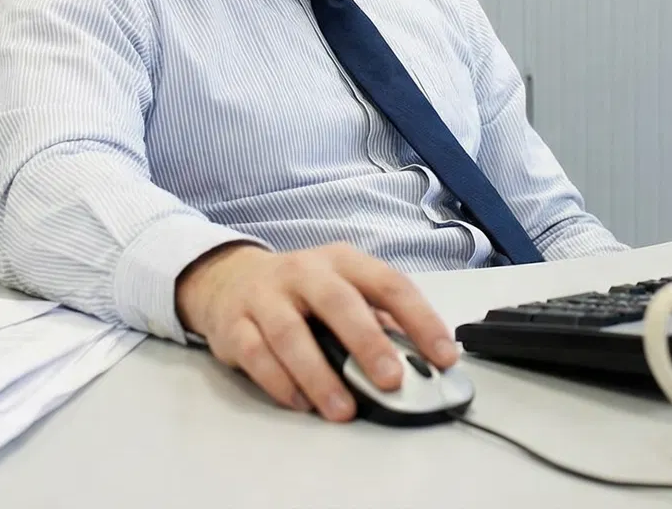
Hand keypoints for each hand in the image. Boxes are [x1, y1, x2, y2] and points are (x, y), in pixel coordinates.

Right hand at [176, 242, 456, 421]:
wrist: (227, 278)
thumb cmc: (299, 291)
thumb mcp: (341, 290)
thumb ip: (376, 322)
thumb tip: (418, 364)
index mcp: (342, 262)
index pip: (389, 284)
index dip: (420, 319)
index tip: (444, 356)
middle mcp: (304, 272)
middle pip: (338, 302)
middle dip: (368, 342)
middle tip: (392, 381)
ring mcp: (265, 296)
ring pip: (290, 333)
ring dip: (320, 375)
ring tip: (344, 409)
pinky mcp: (234, 325)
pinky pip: (256, 354)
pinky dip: (279, 382)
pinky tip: (301, 403)